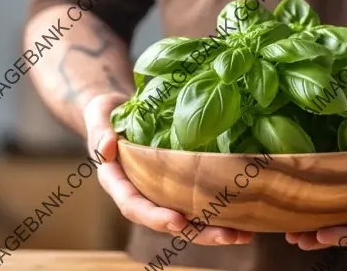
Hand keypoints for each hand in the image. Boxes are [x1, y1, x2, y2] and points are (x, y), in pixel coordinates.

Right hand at [83, 93, 253, 245]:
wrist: (122, 111)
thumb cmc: (108, 113)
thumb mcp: (99, 114)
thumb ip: (100, 130)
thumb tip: (107, 147)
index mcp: (118, 183)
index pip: (133, 205)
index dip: (154, 216)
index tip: (177, 221)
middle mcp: (142, 194)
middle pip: (168, 222)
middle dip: (198, 233)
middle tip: (226, 236)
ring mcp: (163, 193)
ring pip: (189, 220)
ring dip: (216, 230)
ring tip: (244, 235)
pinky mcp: (181, 186)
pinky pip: (200, 203)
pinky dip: (222, 212)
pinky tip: (247, 217)